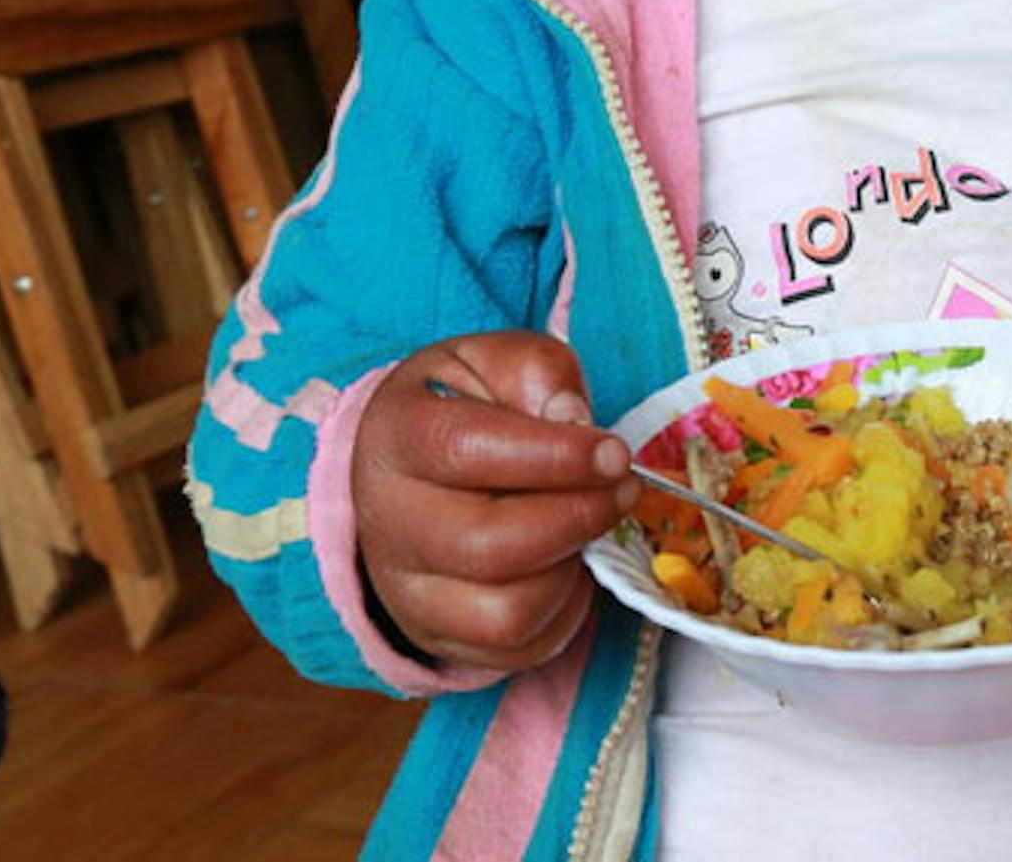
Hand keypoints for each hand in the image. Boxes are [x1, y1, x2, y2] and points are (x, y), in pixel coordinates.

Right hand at [352, 332, 638, 671]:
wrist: (409, 470)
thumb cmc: (466, 408)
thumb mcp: (498, 363)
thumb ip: (539, 375)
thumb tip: (575, 421)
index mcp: (399, 438)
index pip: (467, 452)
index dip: (555, 456)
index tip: (614, 453)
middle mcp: (389, 521)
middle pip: (491, 546)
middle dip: (579, 518)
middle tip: (622, 488)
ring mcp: (407, 589)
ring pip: (508, 612)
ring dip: (572, 570)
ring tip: (588, 526)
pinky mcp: (439, 636)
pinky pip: (518, 649)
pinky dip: (563, 612)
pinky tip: (567, 562)